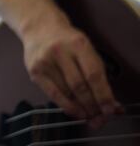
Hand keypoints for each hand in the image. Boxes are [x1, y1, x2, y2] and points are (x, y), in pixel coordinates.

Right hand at [21, 12, 120, 126]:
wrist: (40, 28)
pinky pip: (52, 94)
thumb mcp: (87, 50)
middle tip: (100, 117)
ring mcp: (44, 61)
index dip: (103, 95)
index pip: (93, 75)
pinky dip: (66, 106)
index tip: (110, 111)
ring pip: (66, 92)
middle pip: (79, 86)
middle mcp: (59, 51)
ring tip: (89, 116)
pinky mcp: (34, 70)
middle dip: (92, 105)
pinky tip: (75, 112)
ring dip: (80, 108)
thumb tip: (111, 105)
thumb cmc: (68, 42)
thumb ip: (99, 75)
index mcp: (78, 44)